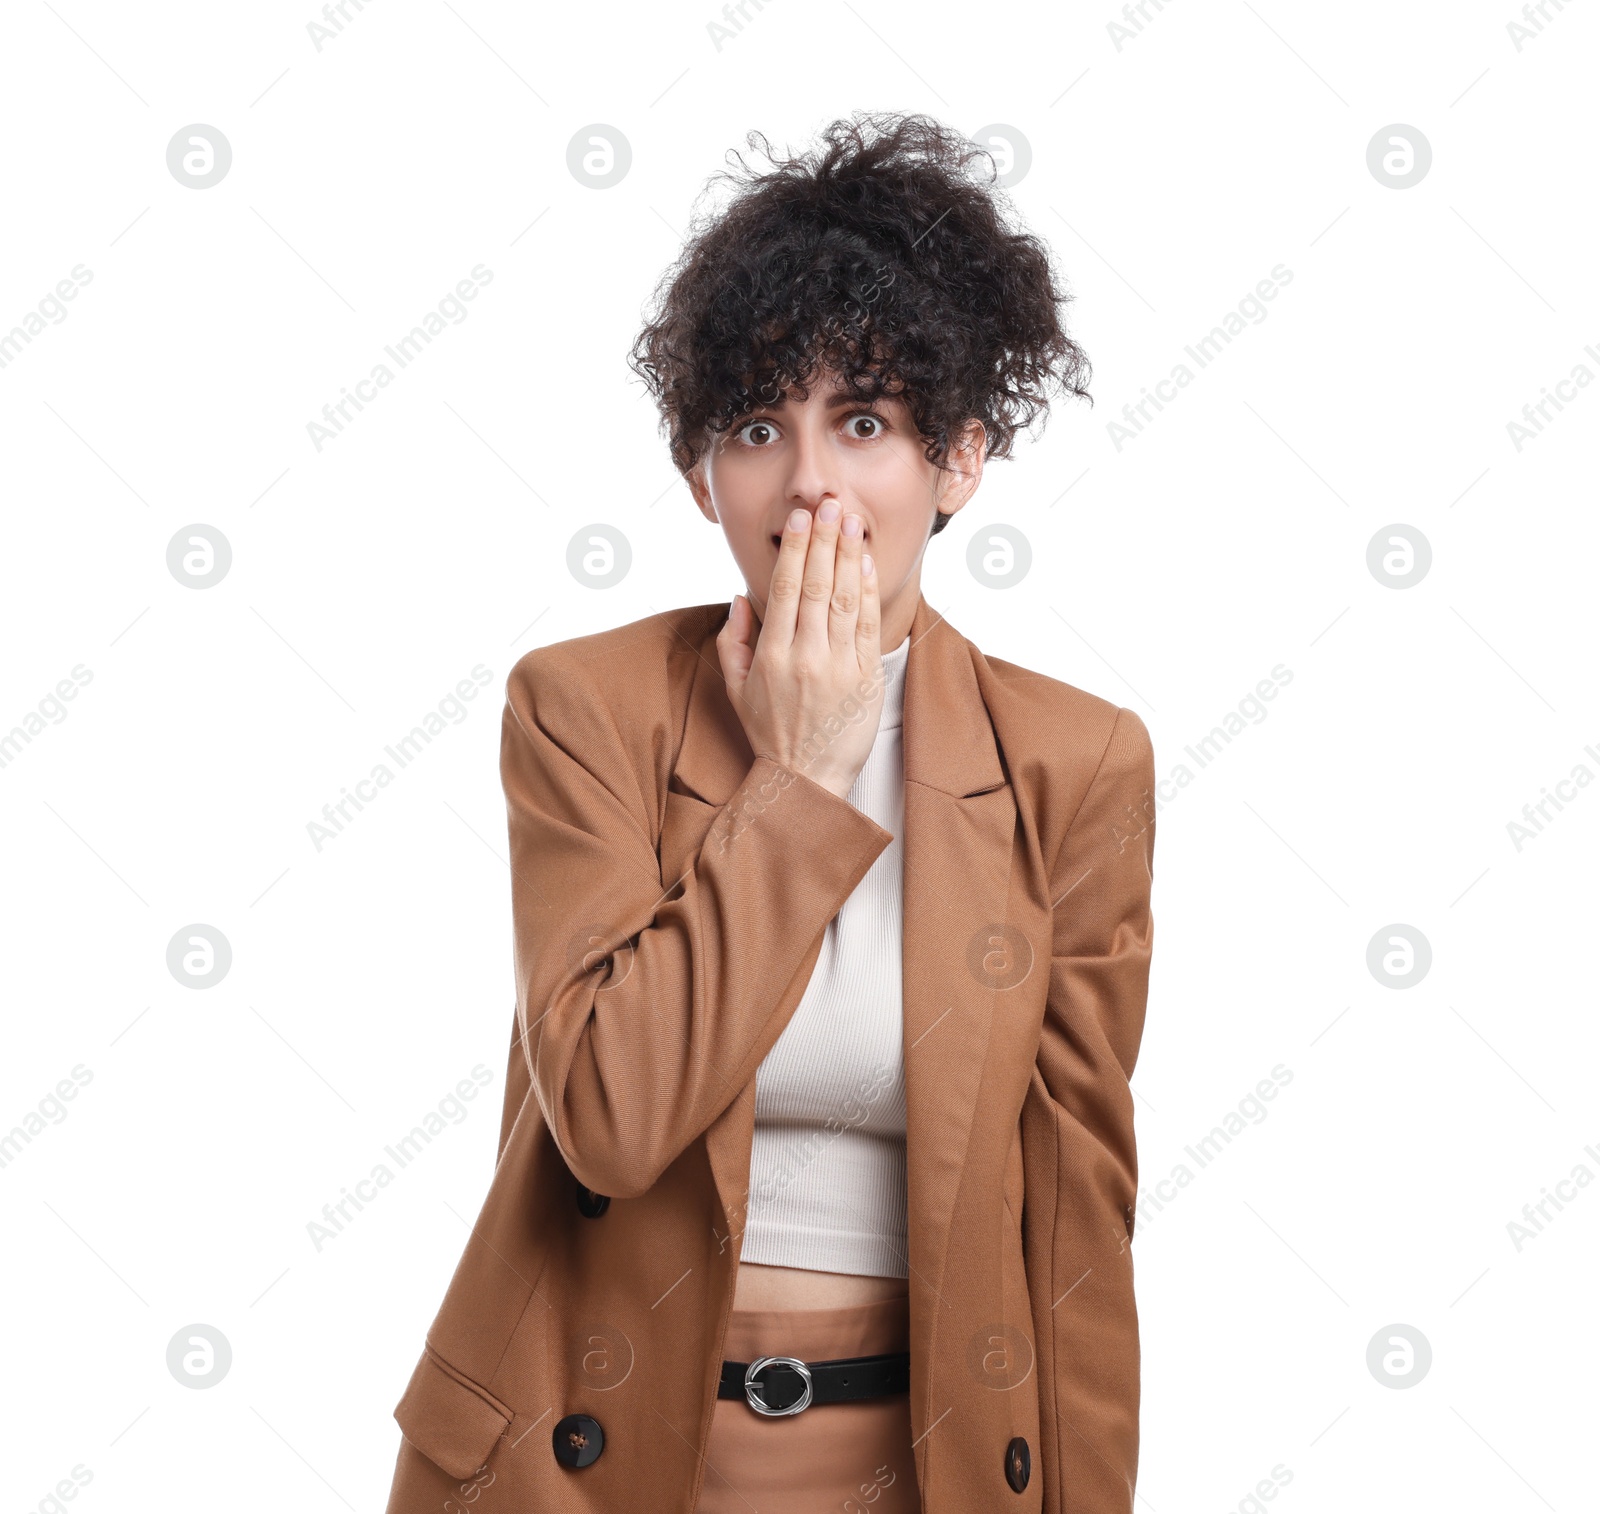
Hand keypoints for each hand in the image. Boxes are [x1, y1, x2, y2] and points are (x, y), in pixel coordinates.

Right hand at [716, 500, 883, 799]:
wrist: (806, 779)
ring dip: (849, 556)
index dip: (794, 550)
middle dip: (824, 540)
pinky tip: (867, 564)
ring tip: (851, 522)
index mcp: (771, 656)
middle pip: (816, 586)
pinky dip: (867, 592)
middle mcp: (805, 657)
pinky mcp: (866, 680)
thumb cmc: (770, 731)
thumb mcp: (735, 688)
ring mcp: (838, 668)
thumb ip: (732, 641)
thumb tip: (741, 596)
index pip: (785, 590)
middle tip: (830, 504)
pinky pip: (868, 626)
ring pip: (844, 600)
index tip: (800, 520)